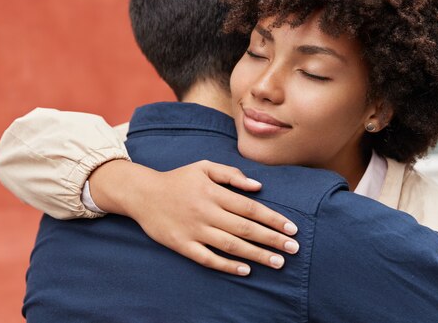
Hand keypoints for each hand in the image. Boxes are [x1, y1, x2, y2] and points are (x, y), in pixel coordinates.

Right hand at [89, 160, 298, 275]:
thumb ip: (231, 174)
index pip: (250, 208)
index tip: (292, 228)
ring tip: (278, 263)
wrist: (143, 194)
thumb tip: (258, 186)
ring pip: (231, 245)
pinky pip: (208, 258)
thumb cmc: (178, 179)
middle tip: (294, 249)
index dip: (273, 219)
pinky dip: (227, 265)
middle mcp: (206, 212)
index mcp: (214, 192)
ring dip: (256, 255)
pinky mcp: (182, 245)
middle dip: (272, 239)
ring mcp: (194, 230)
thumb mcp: (203, 166)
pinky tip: (245, 270)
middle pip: (245, 228)